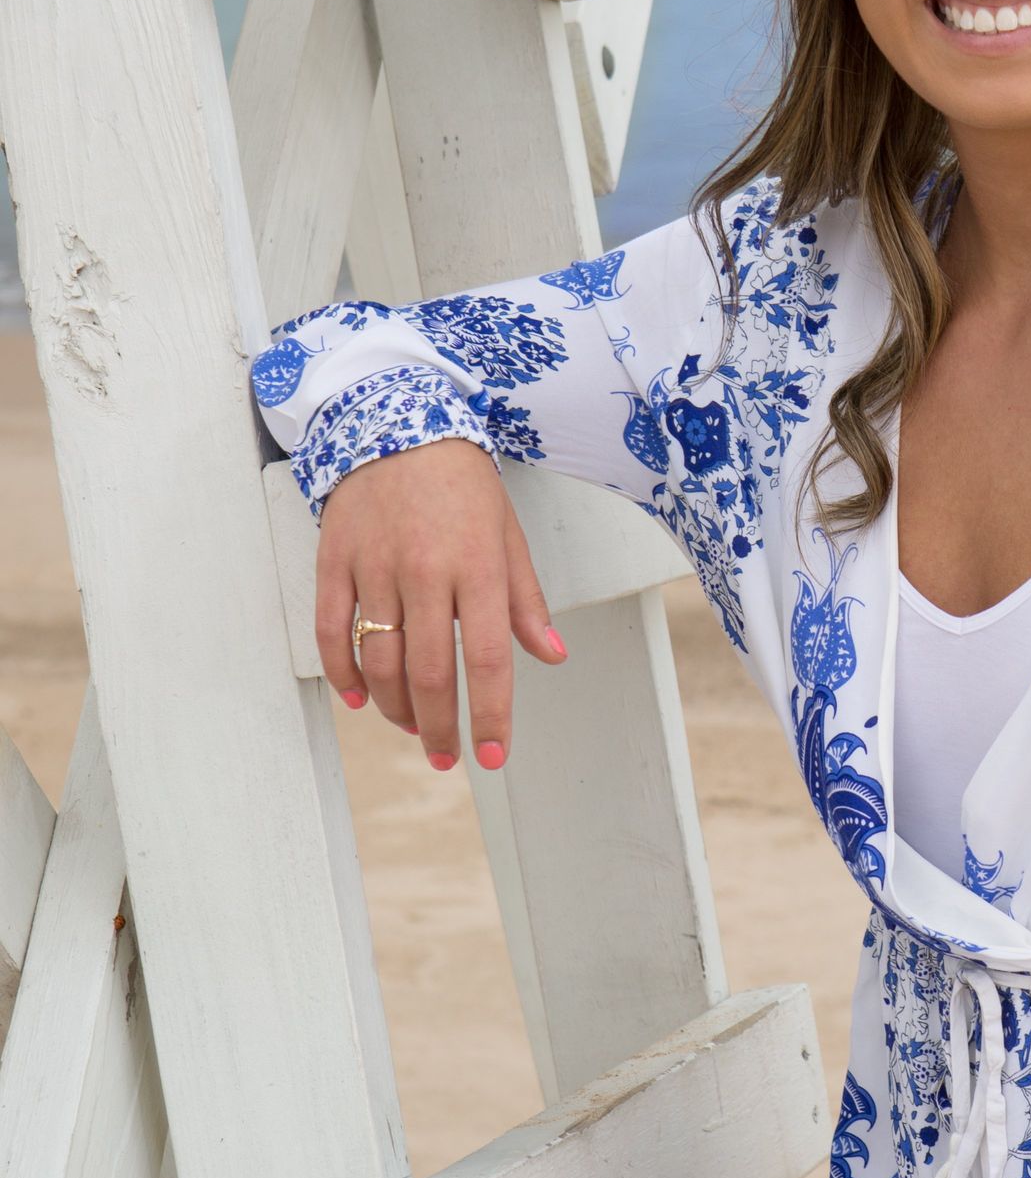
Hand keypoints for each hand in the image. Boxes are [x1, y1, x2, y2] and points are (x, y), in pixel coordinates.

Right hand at [315, 439, 567, 770]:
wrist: (396, 420)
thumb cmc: (462, 484)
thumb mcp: (507, 535)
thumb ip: (525, 601)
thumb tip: (550, 656)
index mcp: (478, 565)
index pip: (488, 658)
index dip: (490, 716)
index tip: (492, 757)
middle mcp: (426, 570)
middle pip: (429, 672)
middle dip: (439, 727)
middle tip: (447, 757)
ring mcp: (375, 565)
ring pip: (380, 661)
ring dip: (395, 708)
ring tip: (412, 725)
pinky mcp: (334, 560)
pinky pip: (333, 631)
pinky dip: (344, 674)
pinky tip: (361, 699)